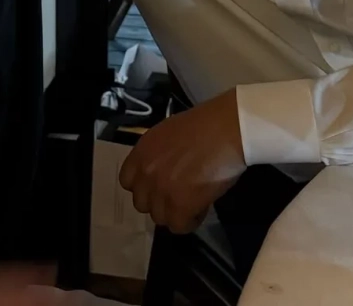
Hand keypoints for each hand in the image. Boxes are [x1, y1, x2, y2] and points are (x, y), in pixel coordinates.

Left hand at [119, 89, 245, 233]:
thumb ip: (158, 156)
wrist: (225, 129)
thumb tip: (162, 172)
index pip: (127, 182)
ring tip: (194, 201)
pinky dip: (191, 221)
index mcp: (141, 152)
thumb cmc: (205, 126)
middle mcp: (146, 171)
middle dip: (159, 202)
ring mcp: (161, 189)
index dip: (144, 187)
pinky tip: (202, 207)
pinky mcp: (180, 204)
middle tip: (179, 195)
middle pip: (142, 203)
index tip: (159, 186)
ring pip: (159, 218)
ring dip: (176, 213)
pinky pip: (179, 226)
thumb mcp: (168, 135)